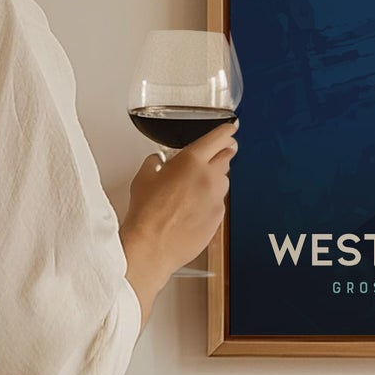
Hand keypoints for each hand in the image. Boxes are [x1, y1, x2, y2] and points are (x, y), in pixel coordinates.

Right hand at [120, 121, 236, 321]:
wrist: (152, 246)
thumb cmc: (146, 213)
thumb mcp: (143, 178)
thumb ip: (155, 163)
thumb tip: (158, 161)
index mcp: (191, 161)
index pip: (218, 138)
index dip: (226, 131)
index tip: (230, 129)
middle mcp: (209, 177)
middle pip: (226, 157)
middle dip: (222, 153)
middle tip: (216, 154)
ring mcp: (217, 199)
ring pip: (224, 181)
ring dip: (215, 179)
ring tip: (196, 187)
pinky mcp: (219, 218)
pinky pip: (219, 203)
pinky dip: (211, 201)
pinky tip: (194, 208)